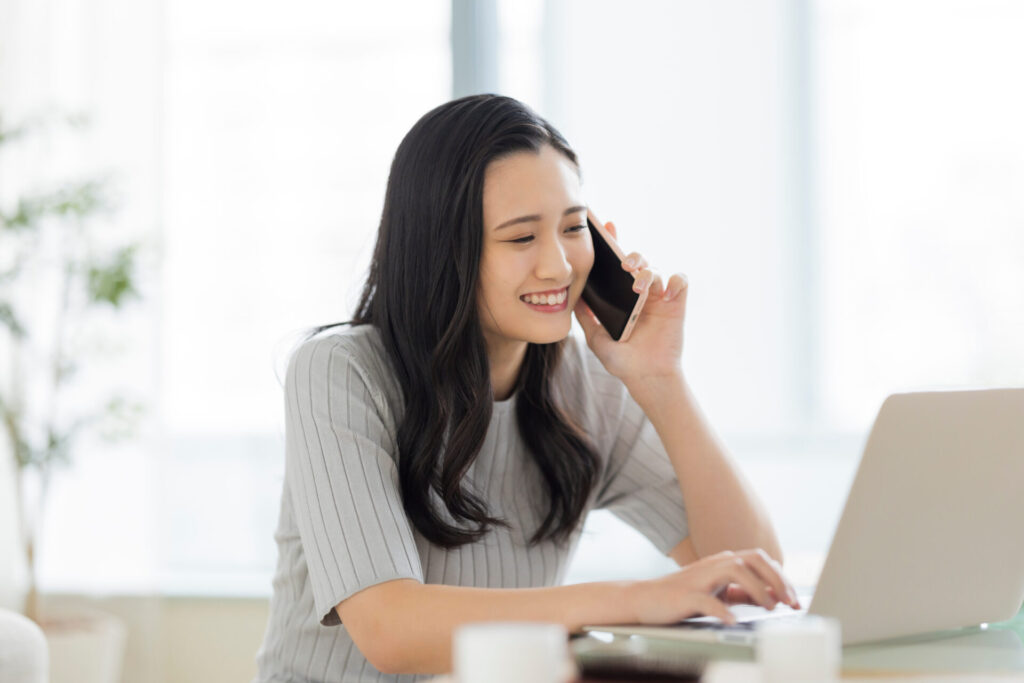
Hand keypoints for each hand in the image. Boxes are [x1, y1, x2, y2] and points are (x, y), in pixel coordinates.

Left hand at [573, 220, 688, 385]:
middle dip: (631, 255)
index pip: (617, 264)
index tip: (606, 226)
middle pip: (638, 261)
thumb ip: (585, 316)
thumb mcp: (596, 337)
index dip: (613, 242)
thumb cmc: (622, 360)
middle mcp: (640, 292)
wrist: (646, 378)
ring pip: (656, 269)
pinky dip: (675, 281)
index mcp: (621, 295)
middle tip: (624, 264)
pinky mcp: (677, 305)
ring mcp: (659, 298)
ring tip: (638, 287)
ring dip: (648, 273)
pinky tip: (666, 292)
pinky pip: (680, 281)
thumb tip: (570, 295)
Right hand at [627, 549, 800, 624]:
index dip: (782, 578)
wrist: (645, 599)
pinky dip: (723, 610)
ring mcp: (701, 578)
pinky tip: (733, 620)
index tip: (795, 599)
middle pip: (754, 559)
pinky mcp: (686, 594)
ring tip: (769, 608)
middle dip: (777, 579)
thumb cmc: (683, 596)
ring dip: (758, 589)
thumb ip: (743, 593)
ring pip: (736, 571)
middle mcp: (715, 564)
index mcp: (725, 562)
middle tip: (790, 601)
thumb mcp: (719, 592)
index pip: (761, 561)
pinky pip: (708, 600)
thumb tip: (774, 597)